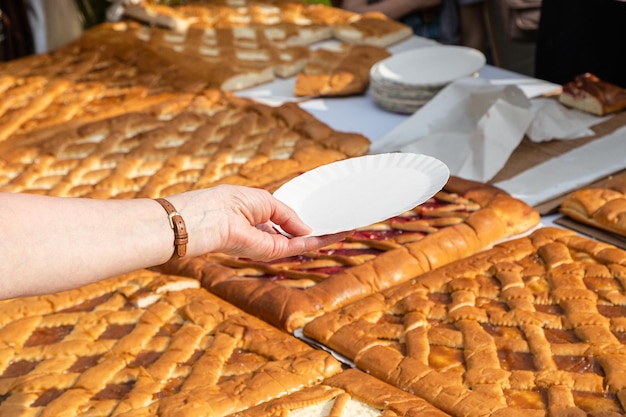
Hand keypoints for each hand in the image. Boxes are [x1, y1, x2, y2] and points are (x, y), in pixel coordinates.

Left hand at [168, 185, 347, 260]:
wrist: (210, 218)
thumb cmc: (227, 203)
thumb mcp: (264, 201)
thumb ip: (287, 216)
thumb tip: (307, 229)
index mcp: (257, 219)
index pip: (284, 222)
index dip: (301, 220)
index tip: (320, 217)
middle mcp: (264, 234)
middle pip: (295, 235)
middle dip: (316, 231)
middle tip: (339, 224)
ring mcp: (269, 245)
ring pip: (302, 243)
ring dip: (324, 237)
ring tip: (345, 229)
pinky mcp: (273, 251)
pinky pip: (301, 246)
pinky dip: (320, 241)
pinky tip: (336, 234)